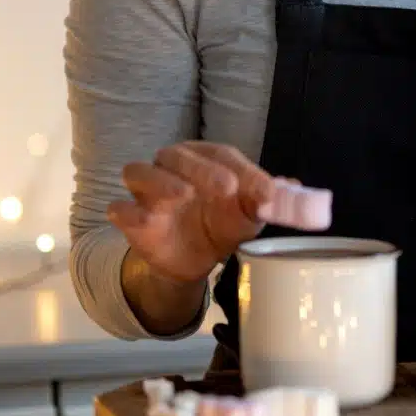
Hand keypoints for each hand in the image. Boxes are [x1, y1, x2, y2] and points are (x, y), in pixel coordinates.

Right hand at [107, 142, 278, 283]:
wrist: (194, 259)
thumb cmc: (222, 223)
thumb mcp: (249, 215)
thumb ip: (268, 200)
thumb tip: (294, 187)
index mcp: (206, 158)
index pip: (223, 155)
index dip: (247, 172)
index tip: (268, 194)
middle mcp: (173, 166)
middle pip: (179, 156)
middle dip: (203, 168)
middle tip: (228, 187)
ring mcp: (148, 191)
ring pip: (140, 172)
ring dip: (161, 181)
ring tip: (183, 196)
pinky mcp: (131, 218)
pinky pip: (120, 209)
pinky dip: (128, 212)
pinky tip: (144, 220)